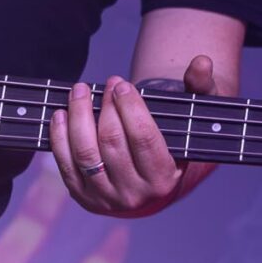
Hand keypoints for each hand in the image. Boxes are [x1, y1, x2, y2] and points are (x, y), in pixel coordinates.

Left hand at [49, 52, 218, 216]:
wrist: (152, 185)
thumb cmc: (173, 143)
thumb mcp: (193, 118)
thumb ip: (201, 88)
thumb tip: (202, 63)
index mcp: (164, 179)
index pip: (143, 139)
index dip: (130, 108)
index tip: (121, 85)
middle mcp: (135, 195)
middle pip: (112, 143)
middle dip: (106, 107)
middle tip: (108, 84)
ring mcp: (106, 199)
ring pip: (85, 154)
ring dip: (78, 116)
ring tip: (80, 91)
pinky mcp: (83, 197)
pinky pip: (65, 165)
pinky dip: (59, 136)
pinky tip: (61, 113)